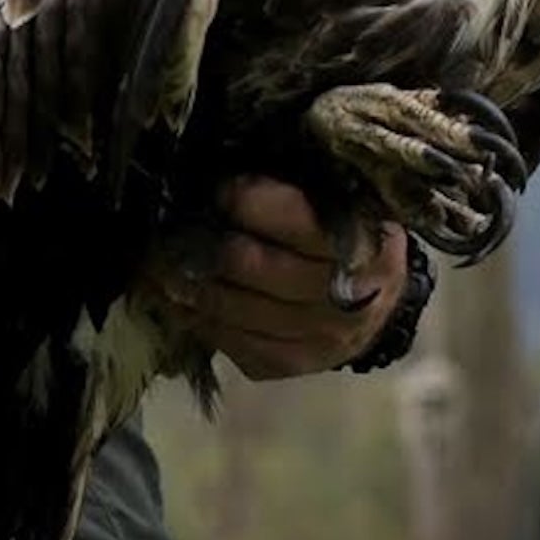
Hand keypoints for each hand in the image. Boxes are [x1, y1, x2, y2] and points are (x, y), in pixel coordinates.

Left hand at [147, 177, 409, 381]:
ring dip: (187, 283)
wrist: (381, 299)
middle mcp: (342, 299)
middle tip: (171, 225)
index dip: (244, 200)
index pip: (290, 220)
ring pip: (232, 310)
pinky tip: (176, 299)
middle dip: (204, 242)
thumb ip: (291, 188)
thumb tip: (221, 174)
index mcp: (358, 245)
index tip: (217, 187)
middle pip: (250, 266)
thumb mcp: (339, 199)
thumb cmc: (348, 232)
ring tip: (158, 264)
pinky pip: (230, 343)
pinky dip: (196, 319)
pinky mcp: (290, 364)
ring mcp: (317, 339)